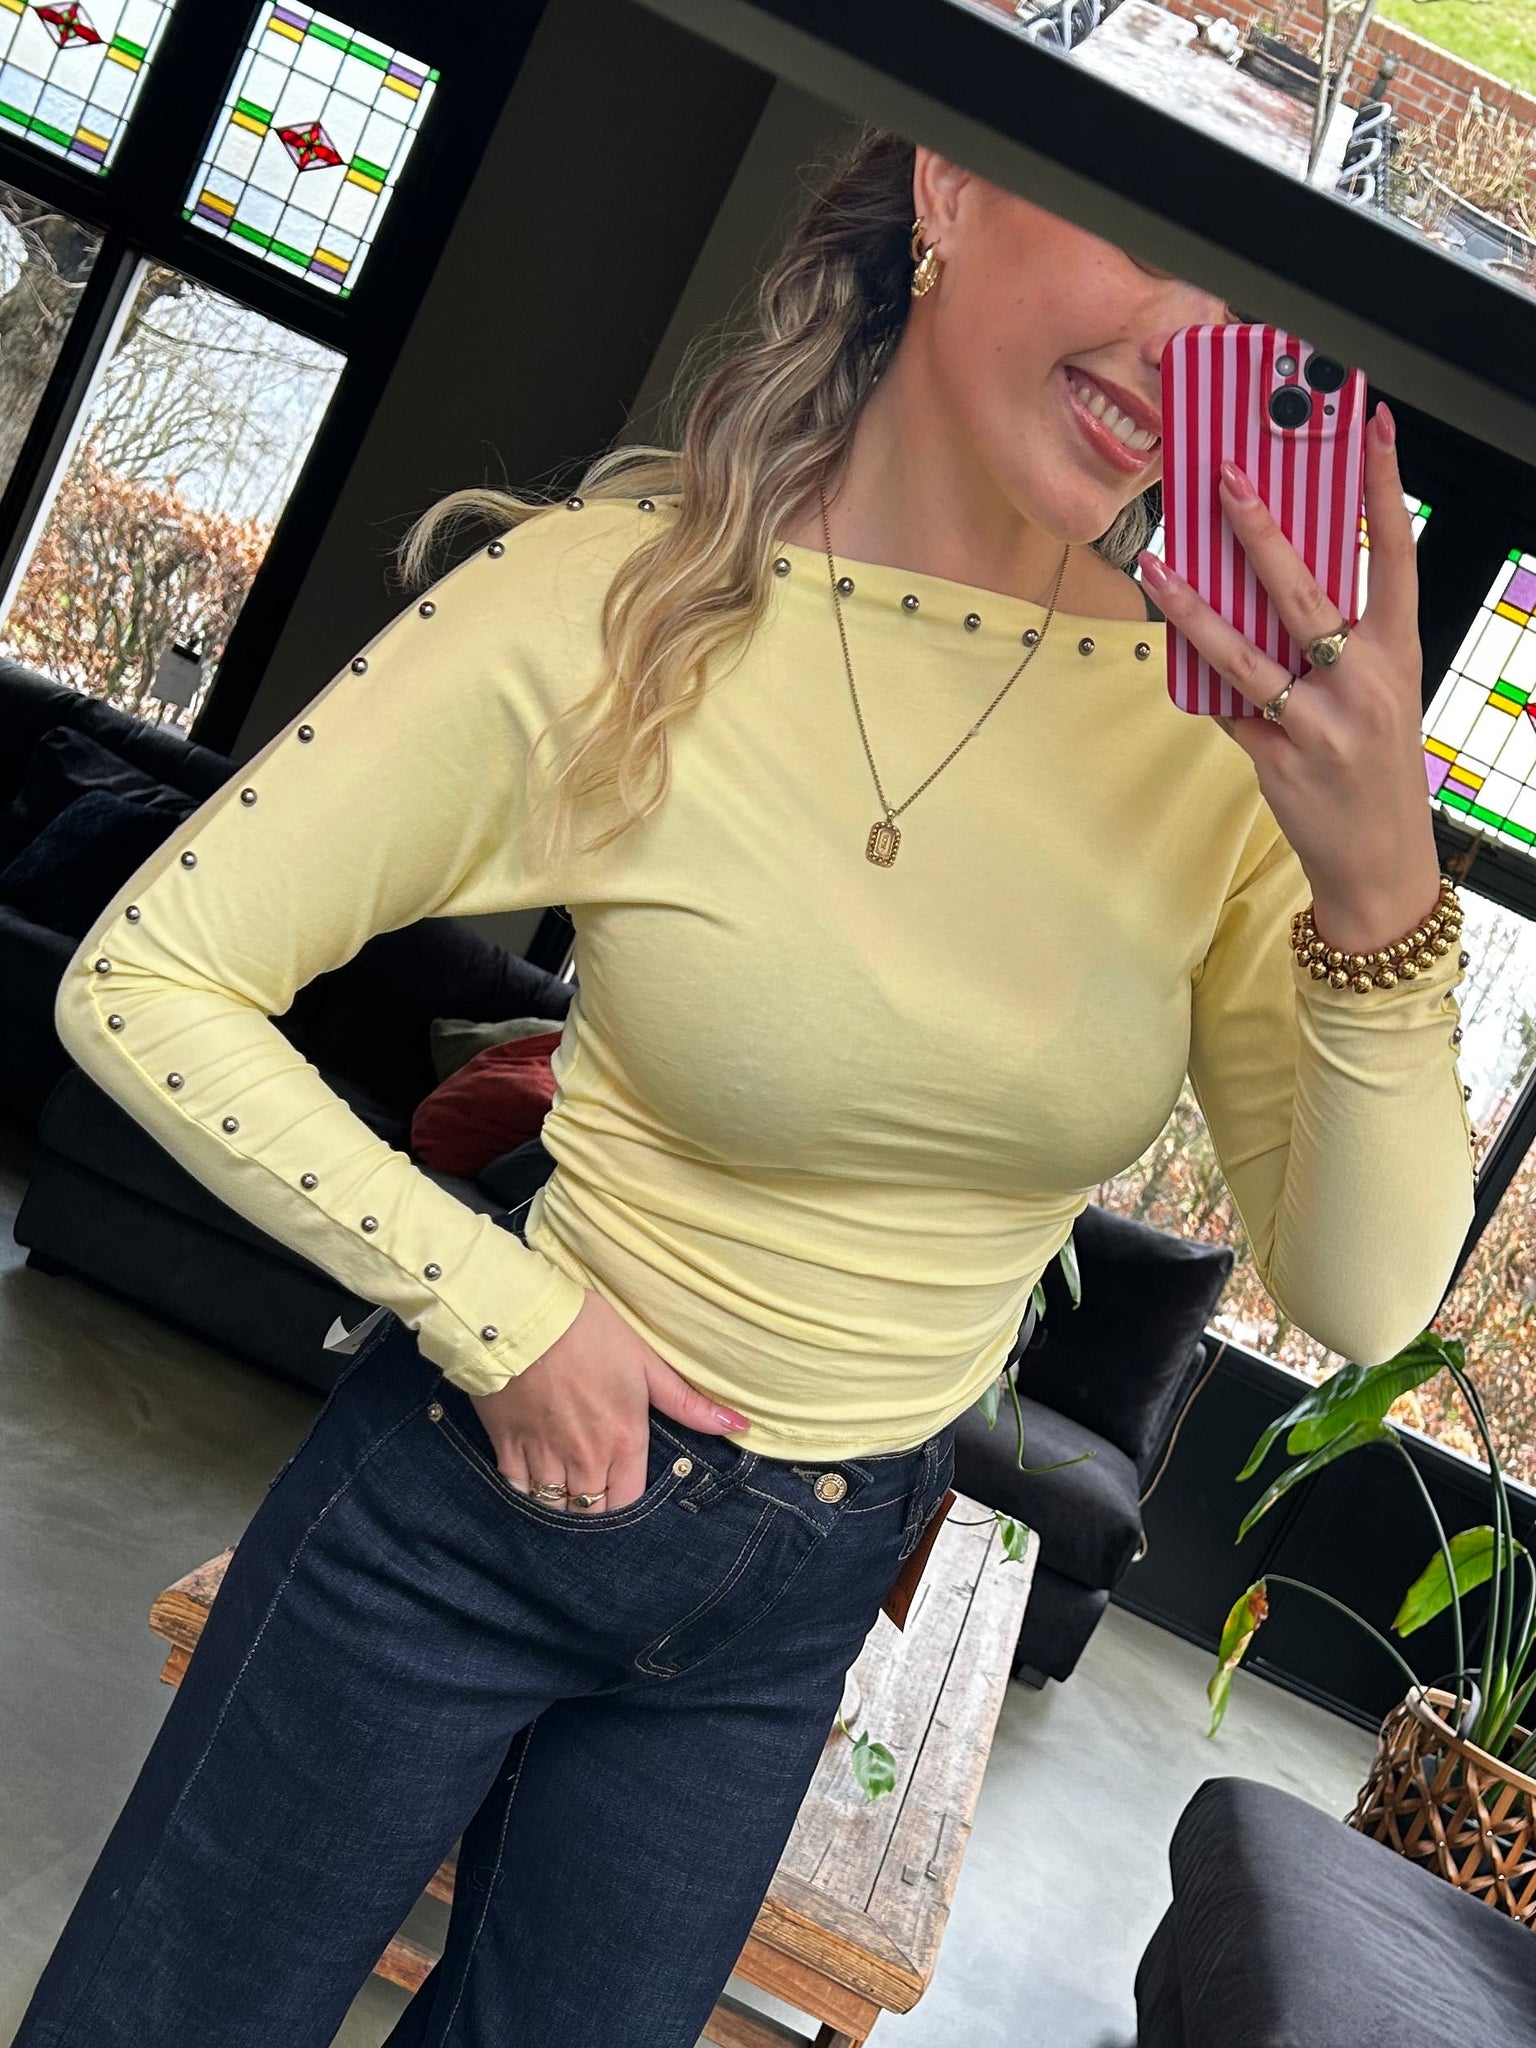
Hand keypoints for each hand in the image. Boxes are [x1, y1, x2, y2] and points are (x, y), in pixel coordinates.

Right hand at [467, 1289, 750, 1513]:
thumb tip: (739, 1424)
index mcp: (624, 1442)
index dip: (628, 1505)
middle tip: (596, 1496)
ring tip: (567, 1492)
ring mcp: (543, 1457)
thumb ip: (689, 1403)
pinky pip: (518, 1491)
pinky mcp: (507, 1447)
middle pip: (592, 1514)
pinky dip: (527, 1494)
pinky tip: (533, 1483)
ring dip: (563, 1506)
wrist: (524, 1318)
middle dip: (596, 1512)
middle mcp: (585, 1460)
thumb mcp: (646, 1363)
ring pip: (554, 1508)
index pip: (630, 1503)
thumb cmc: (589, 1333)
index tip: (624, 1492)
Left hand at [1139, 401, 1442, 956]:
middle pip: (1304, 591)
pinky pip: (1223, 705)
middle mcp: (1363, 682)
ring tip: (1158, 563)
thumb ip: (1339, 639)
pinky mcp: (1277, 759)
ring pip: (1243, 652)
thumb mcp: (1380, 692)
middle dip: (1260, 529)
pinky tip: (1168, 636)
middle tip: (1225, 476)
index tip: (1369, 425)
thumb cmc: (1375, 764)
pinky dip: (1197, 675)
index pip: (1396, 552)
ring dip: (1193, 605)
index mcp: (1398, 653)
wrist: (1379, 861)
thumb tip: (1269, 577)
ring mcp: (1319, 723)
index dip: (1383, 486)